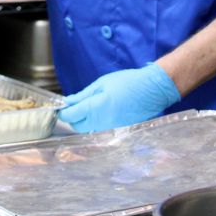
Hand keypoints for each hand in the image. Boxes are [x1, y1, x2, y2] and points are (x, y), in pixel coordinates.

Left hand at [59, 63, 180, 133]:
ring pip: (89, 131)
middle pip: (78, 127)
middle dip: (74, 118)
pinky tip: (102, 115)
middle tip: (77, 107)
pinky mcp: (119, 133)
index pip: (72, 116)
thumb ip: (83, 95)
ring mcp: (111, 130)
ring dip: (85, 123)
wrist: (151, 90)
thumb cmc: (127, 82)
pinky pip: (101, 132)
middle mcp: (103, 122)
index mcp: (96, 107)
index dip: (65, 112)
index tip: (64, 108)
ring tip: (90, 110)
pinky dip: (97, 126)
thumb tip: (68, 102)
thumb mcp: (102, 83)